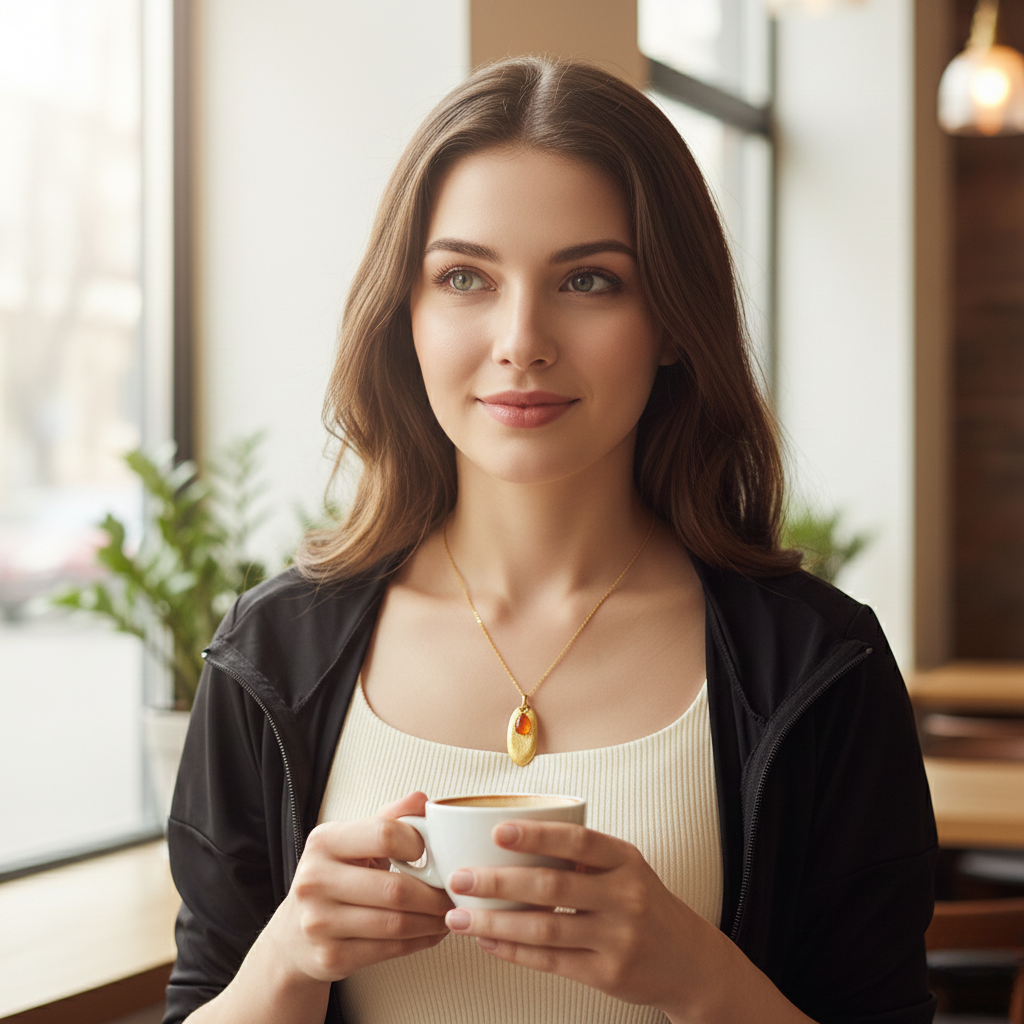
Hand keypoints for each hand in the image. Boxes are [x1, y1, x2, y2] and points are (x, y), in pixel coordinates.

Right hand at [269, 791, 452, 984]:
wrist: (293, 934)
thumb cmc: (335, 877)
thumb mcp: (353, 841)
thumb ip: (389, 818)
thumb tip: (423, 799)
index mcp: (324, 841)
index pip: (384, 834)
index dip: (417, 843)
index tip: (431, 853)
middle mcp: (315, 880)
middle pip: (395, 888)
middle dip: (435, 894)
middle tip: (455, 892)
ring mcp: (319, 923)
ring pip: (396, 923)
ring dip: (433, 920)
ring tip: (449, 912)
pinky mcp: (331, 957)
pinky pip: (389, 950)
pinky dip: (420, 941)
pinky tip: (432, 931)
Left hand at [440, 820, 732, 1018]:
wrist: (689, 960)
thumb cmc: (644, 903)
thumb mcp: (625, 867)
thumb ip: (582, 855)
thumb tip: (512, 838)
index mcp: (625, 860)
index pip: (578, 841)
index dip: (536, 836)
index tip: (497, 831)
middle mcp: (625, 896)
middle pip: (552, 887)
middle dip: (498, 883)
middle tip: (460, 878)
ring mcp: (617, 938)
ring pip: (544, 929)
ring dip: (495, 924)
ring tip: (460, 917)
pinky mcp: (607, 974)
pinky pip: (550, 961)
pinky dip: (513, 952)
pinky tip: (488, 942)